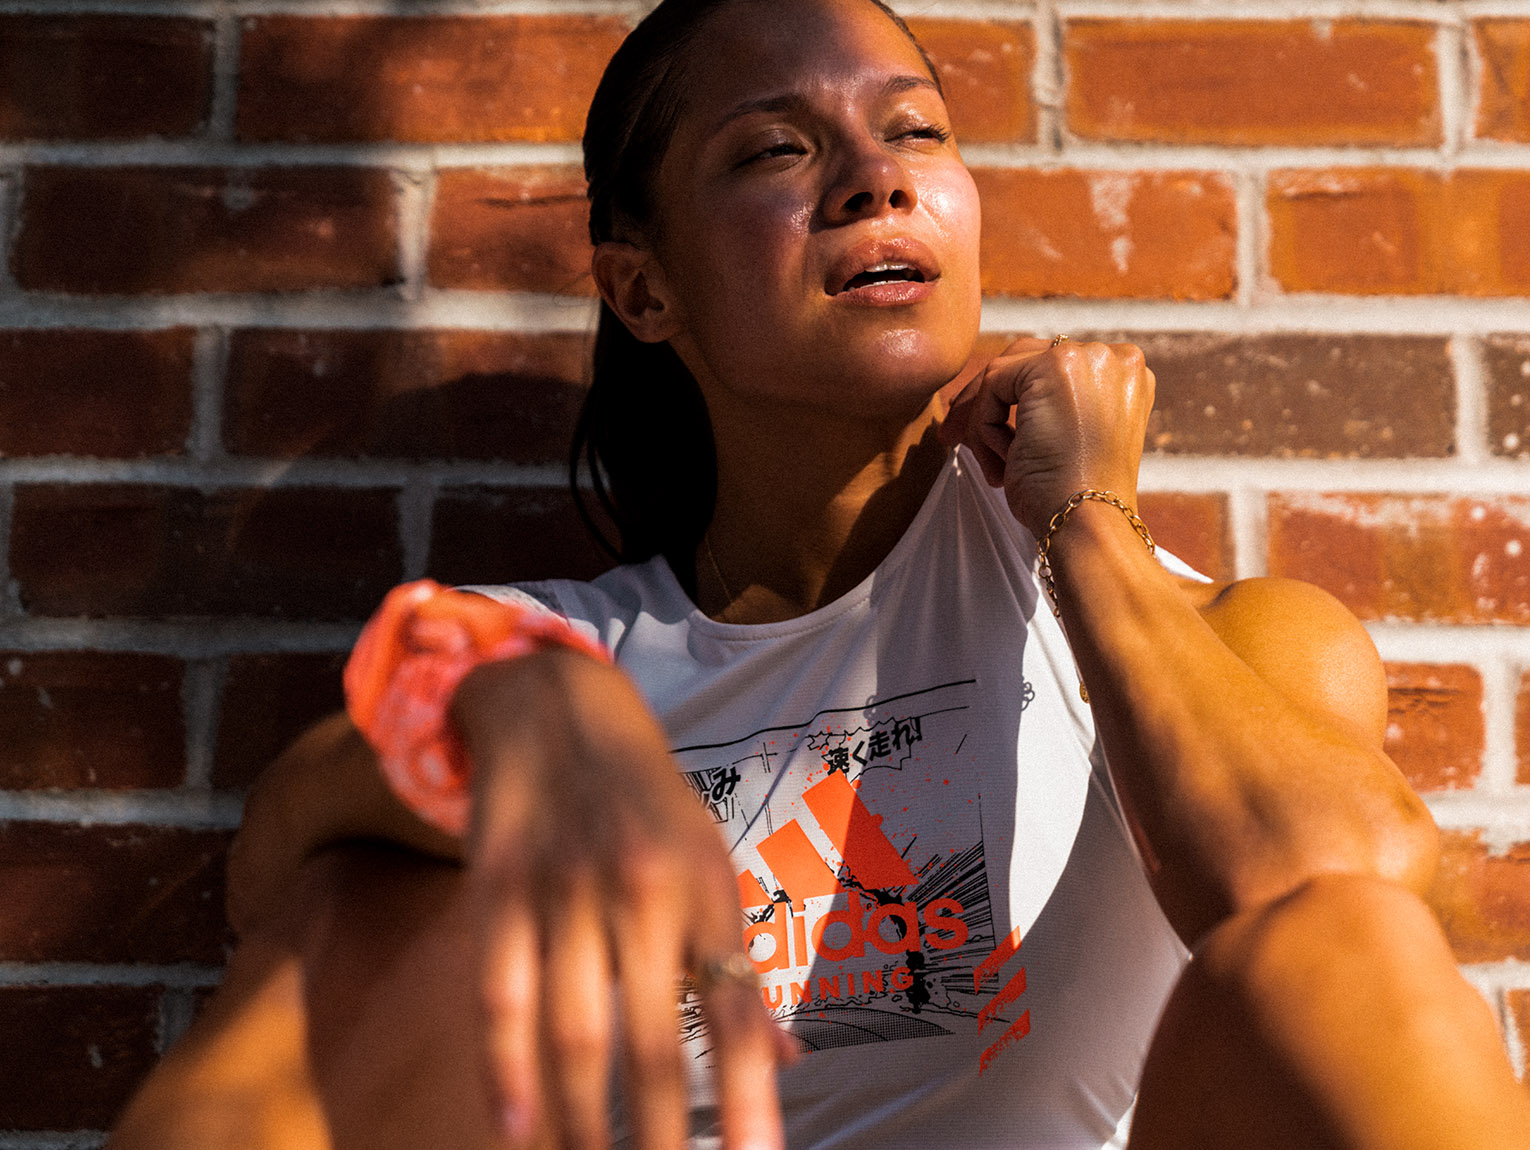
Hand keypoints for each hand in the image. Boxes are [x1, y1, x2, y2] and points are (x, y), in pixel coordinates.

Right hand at [450, 650, 784, 1148]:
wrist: (558, 706)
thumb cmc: (648, 803)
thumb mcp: (712, 860)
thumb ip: (739, 960)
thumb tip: (789, 1057)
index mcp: (707, 890)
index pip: (738, 1011)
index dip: (752, 1098)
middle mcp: (642, 894)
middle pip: (653, 1044)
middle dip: (661, 1138)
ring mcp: (566, 890)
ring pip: (574, 1035)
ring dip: (581, 1127)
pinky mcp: (498, 888)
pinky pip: (501, 995)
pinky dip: (506, 1070)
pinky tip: (518, 1131)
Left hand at [941, 337, 1154, 537]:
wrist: (1088, 520)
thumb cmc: (1074, 498)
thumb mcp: (1069, 441)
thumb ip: (1049, 406)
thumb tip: (981, 395)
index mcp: (1124, 375)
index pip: (1049, 371)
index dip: (1008, 401)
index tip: (979, 435)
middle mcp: (1113, 357)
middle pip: (1024, 362)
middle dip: (984, 404)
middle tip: (953, 438)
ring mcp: (1089, 357)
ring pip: (1004, 375)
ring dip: (985, 423)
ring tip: (994, 467)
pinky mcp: (1056, 367)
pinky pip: (993, 385)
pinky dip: (985, 427)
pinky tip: (1003, 463)